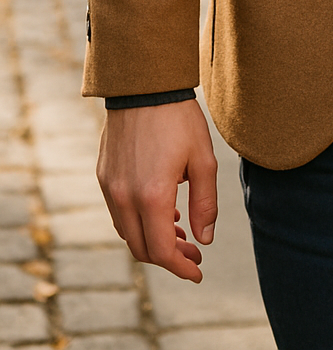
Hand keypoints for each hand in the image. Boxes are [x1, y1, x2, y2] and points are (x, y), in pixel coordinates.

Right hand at [97, 100, 217, 282]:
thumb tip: (204, 239)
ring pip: (128, 233)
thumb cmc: (178, 119)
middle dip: (169, 257)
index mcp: (152, 196)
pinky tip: (160, 212)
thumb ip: (205, 203)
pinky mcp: (104, 176)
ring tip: (180, 232)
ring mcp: (110, 187)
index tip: (198, 270)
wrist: (143, 85)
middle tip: (194, 251)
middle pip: (142, 249)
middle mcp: (124, 197)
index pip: (162, 251)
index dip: (181, 267)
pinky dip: (139, 222)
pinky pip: (119, 213)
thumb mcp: (203, 159)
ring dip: (152, 241)